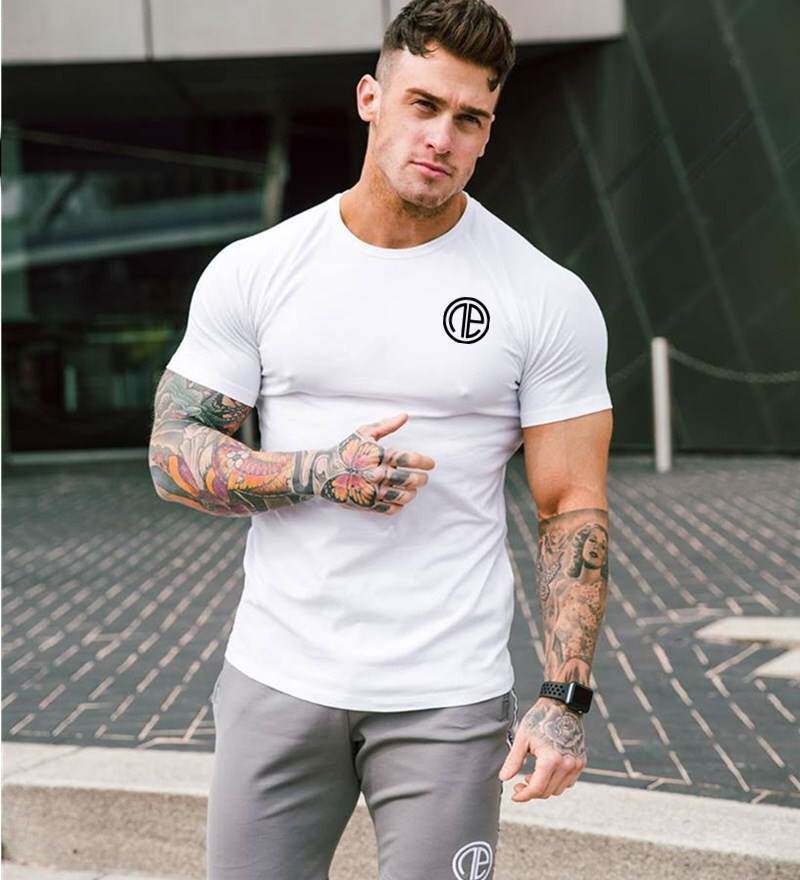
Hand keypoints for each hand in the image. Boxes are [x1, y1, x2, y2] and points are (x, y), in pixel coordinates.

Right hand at [312, 413, 435, 514]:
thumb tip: (405, 416)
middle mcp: (374, 474)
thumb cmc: (346, 450)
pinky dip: (399, 505)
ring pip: (402, 496)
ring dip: (412, 493)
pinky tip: (401, 499)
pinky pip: (390, 509)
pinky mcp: (367, 504)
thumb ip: (386, 425)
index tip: (431, 464)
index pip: (406, 459)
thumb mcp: (363, 433)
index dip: (423, 461)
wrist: (323, 472)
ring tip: (414, 489)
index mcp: (375, 455)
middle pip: (408, 479)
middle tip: (424, 478)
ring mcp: (371, 491)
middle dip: (421, 479)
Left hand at [498, 697, 586, 800]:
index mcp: (550, 760)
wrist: (562, 704)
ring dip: (544, 787)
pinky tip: (546, 771)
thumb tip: (504, 778)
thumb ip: (513, 761)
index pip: (536, 789)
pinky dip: (556, 782)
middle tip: (520, 783)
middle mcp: (566, 765)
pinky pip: (568, 782)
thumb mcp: (522, 738)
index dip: (523, 795)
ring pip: (558, 790)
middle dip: (532, 791)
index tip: (515, 795)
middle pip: (547, 792)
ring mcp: (576, 764)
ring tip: (532, 775)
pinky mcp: (581, 762)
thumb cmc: (540, 718)